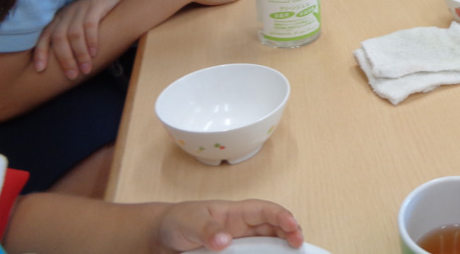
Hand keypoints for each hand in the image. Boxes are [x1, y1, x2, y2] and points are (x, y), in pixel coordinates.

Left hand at [33, 0, 144, 78]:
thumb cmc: (95, 17)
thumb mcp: (77, 25)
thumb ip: (68, 40)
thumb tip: (64, 66)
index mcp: (58, 19)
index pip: (45, 36)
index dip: (40, 52)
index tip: (40, 69)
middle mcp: (66, 13)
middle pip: (60, 38)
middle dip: (65, 59)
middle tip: (72, 75)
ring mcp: (80, 8)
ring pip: (74, 34)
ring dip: (80, 54)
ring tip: (86, 69)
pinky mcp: (96, 5)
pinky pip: (90, 25)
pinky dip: (91, 40)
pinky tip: (94, 52)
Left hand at [155, 199, 302, 251]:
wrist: (161, 237)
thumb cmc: (177, 220)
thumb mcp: (190, 221)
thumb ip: (207, 229)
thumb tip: (225, 240)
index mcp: (236, 213)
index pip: (265, 211)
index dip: (282, 216)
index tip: (293, 226)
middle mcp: (242, 228)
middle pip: (274, 228)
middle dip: (290, 233)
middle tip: (299, 245)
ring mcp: (239, 244)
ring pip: (267, 244)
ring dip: (280, 249)